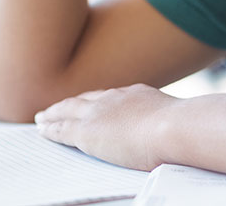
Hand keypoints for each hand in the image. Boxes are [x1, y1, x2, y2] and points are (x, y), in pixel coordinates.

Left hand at [34, 84, 177, 170]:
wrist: (174, 127)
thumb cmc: (183, 129)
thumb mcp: (176, 120)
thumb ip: (167, 123)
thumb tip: (177, 129)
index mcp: (135, 95)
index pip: (108, 96)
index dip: (94, 100)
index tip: (86, 102)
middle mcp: (114, 98)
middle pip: (84, 99)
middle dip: (68, 104)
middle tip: (56, 108)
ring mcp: (99, 113)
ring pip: (67, 110)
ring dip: (53, 114)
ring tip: (42, 118)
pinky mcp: (87, 132)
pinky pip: (61, 129)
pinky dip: (50, 129)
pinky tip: (42, 130)